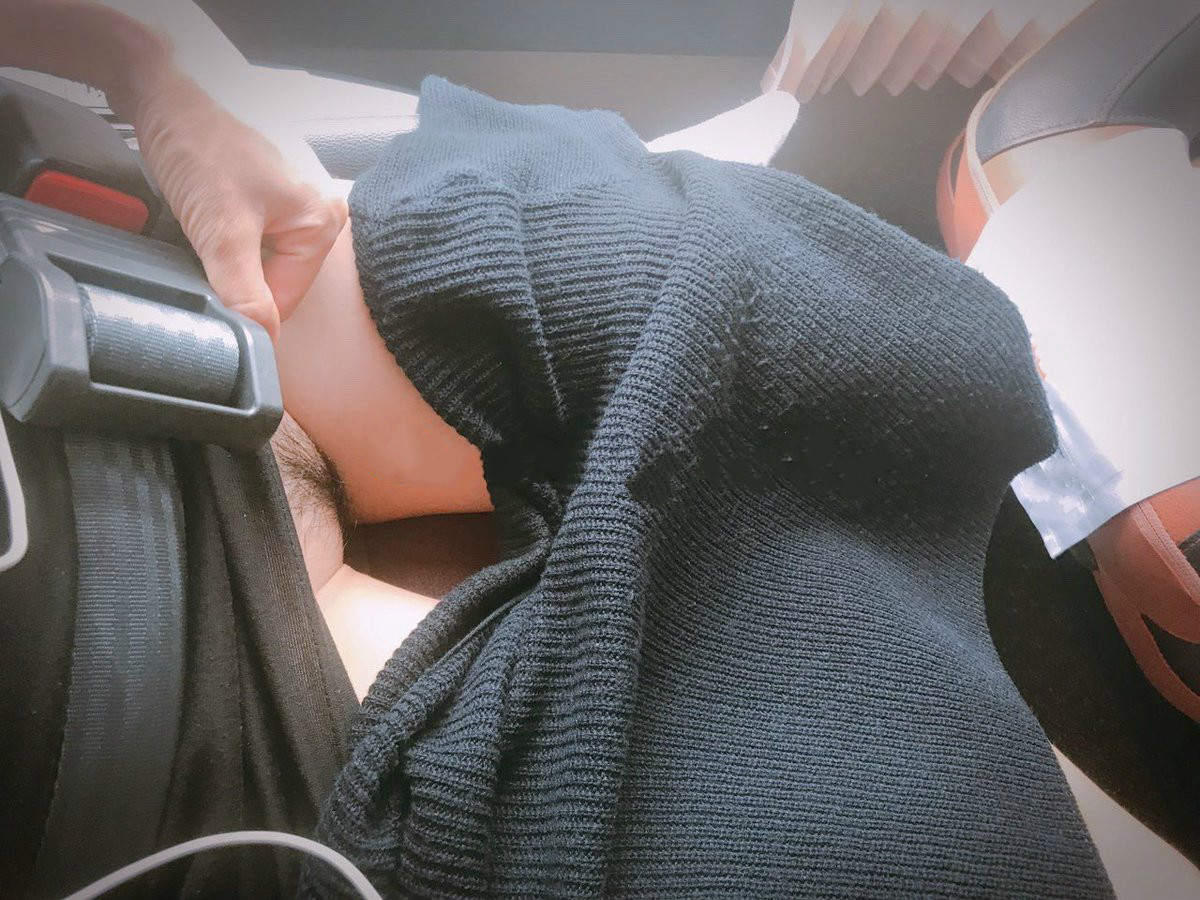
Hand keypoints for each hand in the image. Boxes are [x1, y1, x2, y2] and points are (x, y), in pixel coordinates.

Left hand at [115, 65, 346, 338]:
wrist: (161, 104)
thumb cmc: (199, 153)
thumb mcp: (222, 232)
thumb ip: (246, 293)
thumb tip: (264, 341)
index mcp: (322, 225)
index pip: (285, 301)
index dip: (245, 306)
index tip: (210, 293)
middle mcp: (315, 219)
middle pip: (273, 286)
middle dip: (235, 281)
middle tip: (203, 253)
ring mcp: (290, 212)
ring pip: (257, 270)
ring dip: (224, 266)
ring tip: (201, 235)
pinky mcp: (264, 207)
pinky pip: (247, 250)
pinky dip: (221, 250)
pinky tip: (203, 229)